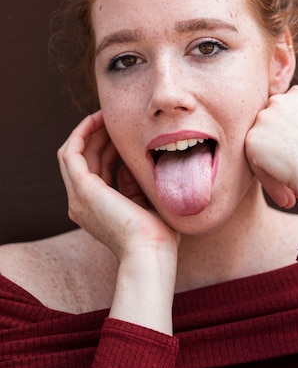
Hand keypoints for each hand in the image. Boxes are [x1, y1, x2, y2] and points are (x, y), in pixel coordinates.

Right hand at [58, 111, 178, 260]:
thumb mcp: (143, 204)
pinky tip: (95, 119)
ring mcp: (78, 197)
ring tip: (106, 115)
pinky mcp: (82, 189)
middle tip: (115, 118)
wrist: (151, 252)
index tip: (123, 131)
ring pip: (74, 153)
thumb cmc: (157, 235)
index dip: (107, 146)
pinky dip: (80, 133)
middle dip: (98, 135)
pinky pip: (71, 153)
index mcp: (95, 209)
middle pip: (83, 159)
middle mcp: (81, 203)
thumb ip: (131, 185)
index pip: (96, 169)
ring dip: (88, 131)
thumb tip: (126, 168)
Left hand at [245, 86, 297, 236]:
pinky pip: (254, 162)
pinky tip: (286, 195)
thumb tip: (276, 142)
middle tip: (294, 172)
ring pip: (261, 145)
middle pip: (270, 127)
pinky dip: (267, 179)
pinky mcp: (252, 138)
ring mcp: (264, 118)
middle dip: (278, 150)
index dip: (290, 138)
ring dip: (270, 164)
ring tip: (290, 189)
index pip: (284, 114)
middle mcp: (279, 100)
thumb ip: (295, 127)